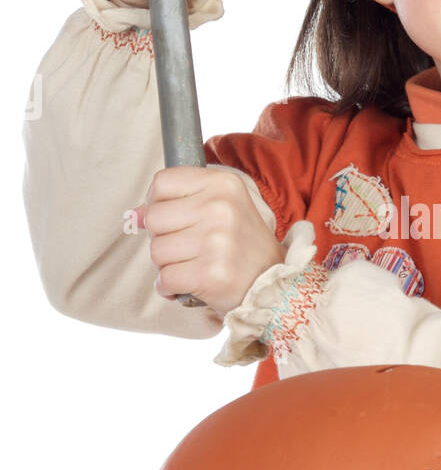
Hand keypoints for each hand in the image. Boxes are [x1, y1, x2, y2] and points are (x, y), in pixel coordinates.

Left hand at [133, 167, 285, 318]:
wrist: (276, 284)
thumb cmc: (242, 245)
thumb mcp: (221, 208)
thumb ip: (177, 204)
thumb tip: (134, 216)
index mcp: (223, 183)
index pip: (161, 182)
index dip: (159, 203)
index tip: (175, 219)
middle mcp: (220, 207)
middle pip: (154, 218)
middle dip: (163, 238)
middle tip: (188, 248)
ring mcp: (217, 241)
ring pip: (156, 251)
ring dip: (167, 266)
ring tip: (194, 266)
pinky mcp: (211, 274)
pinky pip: (164, 279)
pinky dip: (170, 287)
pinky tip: (190, 285)